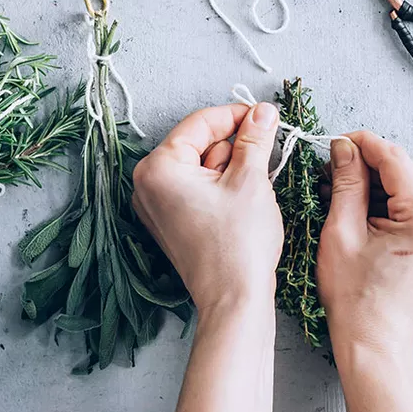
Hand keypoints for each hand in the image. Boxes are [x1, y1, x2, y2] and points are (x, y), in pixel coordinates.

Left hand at [133, 103, 282, 312]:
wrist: (234, 300)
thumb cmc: (238, 245)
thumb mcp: (250, 180)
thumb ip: (254, 138)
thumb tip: (263, 111)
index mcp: (158, 168)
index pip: (200, 123)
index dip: (237, 115)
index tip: (265, 115)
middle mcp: (147, 184)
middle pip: (198, 143)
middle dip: (233, 147)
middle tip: (263, 160)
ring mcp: (155, 204)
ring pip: (199, 165)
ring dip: (229, 168)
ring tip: (250, 192)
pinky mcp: (168, 221)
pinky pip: (194, 187)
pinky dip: (219, 186)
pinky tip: (239, 203)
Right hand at [317, 131, 412, 355]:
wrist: (374, 341)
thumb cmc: (356, 298)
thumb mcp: (341, 231)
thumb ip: (346, 181)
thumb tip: (343, 147)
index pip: (394, 157)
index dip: (360, 143)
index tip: (334, 142)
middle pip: (403, 170)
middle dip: (365, 166)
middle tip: (329, 172)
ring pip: (408, 186)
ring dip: (375, 184)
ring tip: (339, 195)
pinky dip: (388, 201)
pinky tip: (360, 210)